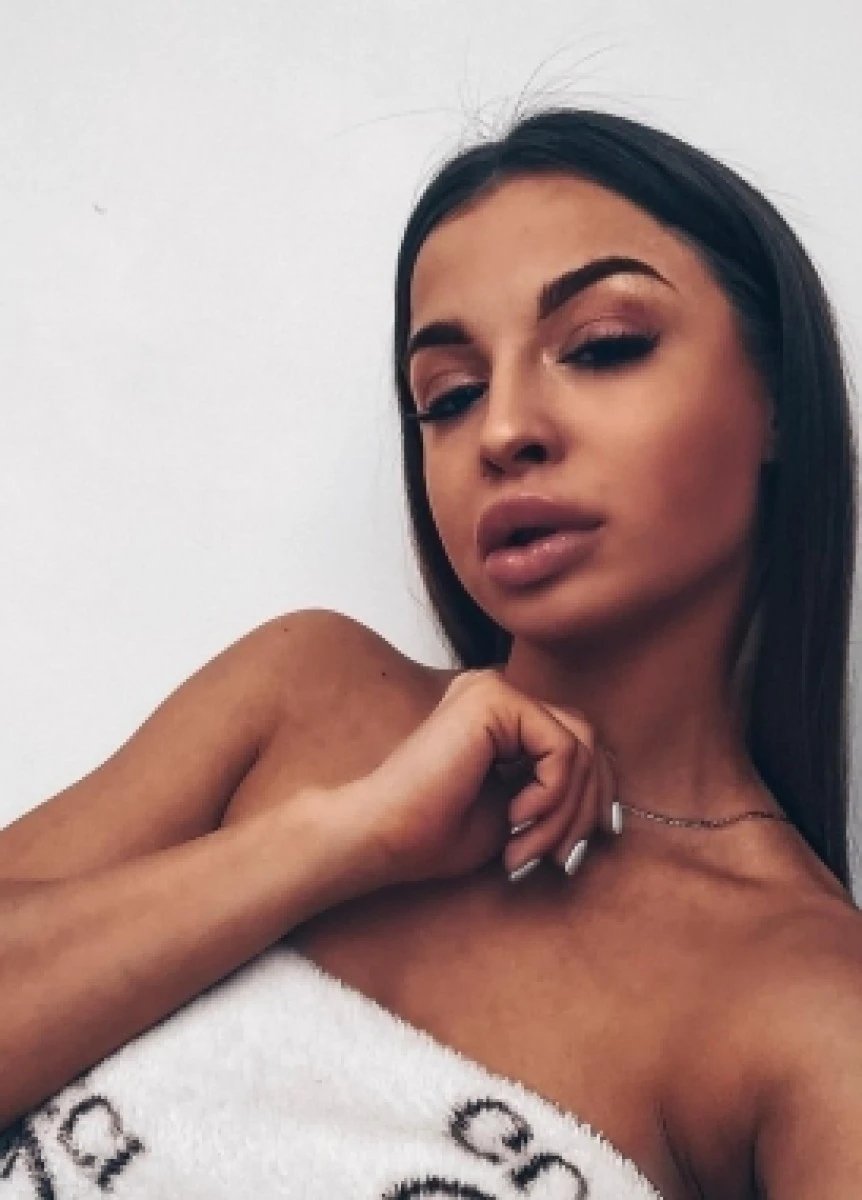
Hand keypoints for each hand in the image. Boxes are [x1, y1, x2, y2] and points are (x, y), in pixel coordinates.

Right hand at [337, 667, 619, 888]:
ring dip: (566, 813)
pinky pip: (562, 748)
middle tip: (556, 858)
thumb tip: (614, 804)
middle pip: (588, 740)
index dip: (593, 796)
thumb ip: (557, 792)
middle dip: (585, 808)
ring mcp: (494, 689)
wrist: (381, 837)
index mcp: (501, 714)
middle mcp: (498, 691)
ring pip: (581, 746)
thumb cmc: (435, 834)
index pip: (579, 741)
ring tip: (527, 850)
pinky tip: (515, 821)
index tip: (574, 850)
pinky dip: (552, 795)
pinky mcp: (492, 700)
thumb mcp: (518, 812)